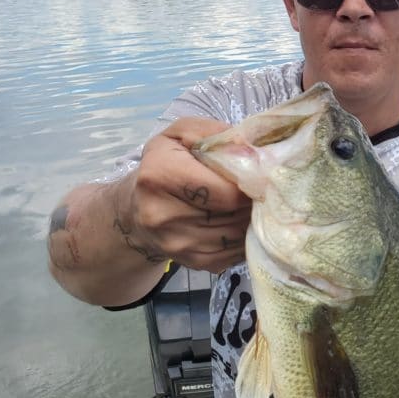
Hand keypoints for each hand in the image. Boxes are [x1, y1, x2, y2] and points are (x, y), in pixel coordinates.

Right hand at [116, 117, 251, 271]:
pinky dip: (245, 237)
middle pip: (234, 213)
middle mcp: (163, 214)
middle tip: (260, 188)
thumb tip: (253, 152)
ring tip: (249, 203)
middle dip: (254, 201)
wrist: (137, 208)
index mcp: (160, 176)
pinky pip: (235, 253)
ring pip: (238, 234)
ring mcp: (177, 244)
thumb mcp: (182, 135)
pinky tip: (240, 221)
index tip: (261, 175)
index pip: (226, 190)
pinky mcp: (193, 263)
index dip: (251, 183)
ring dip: (251, 219)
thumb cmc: (166, 163)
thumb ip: (216, 134)